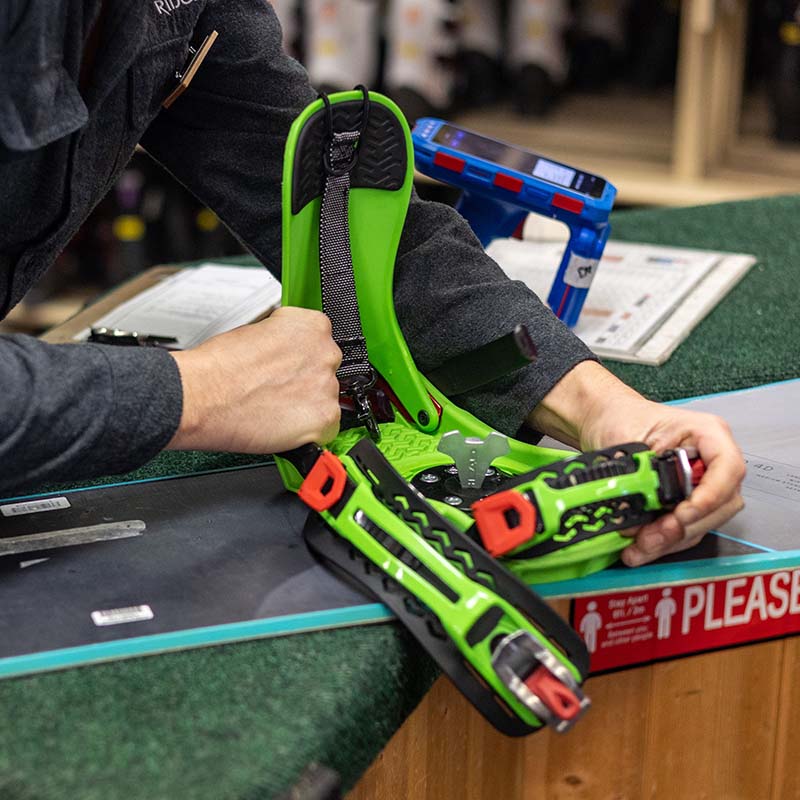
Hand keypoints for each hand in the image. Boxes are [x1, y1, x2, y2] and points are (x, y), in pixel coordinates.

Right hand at [168, 306, 341, 453]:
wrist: (202, 396)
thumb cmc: (218, 365)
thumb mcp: (256, 331)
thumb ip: (282, 341)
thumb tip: (285, 353)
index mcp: (312, 326)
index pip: (320, 341)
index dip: (300, 358)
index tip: (287, 367)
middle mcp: (326, 353)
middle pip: (325, 370)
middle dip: (305, 381)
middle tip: (277, 390)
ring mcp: (327, 387)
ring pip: (325, 399)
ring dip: (306, 405)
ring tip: (273, 408)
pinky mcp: (324, 419)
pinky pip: (326, 428)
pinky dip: (307, 431)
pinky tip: (281, 425)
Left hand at [529, 361, 745, 565]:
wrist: (605, 419)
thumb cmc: (620, 416)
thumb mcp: (626, 438)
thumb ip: (638, 474)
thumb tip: (638, 511)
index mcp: (706, 433)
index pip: (728, 468)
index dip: (710, 496)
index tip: (682, 514)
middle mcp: (711, 459)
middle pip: (720, 503)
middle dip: (685, 526)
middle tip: (652, 536)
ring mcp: (702, 482)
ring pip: (703, 522)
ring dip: (671, 540)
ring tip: (640, 546)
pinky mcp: (685, 500)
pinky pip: (685, 528)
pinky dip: (664, 541)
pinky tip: (641, 546)